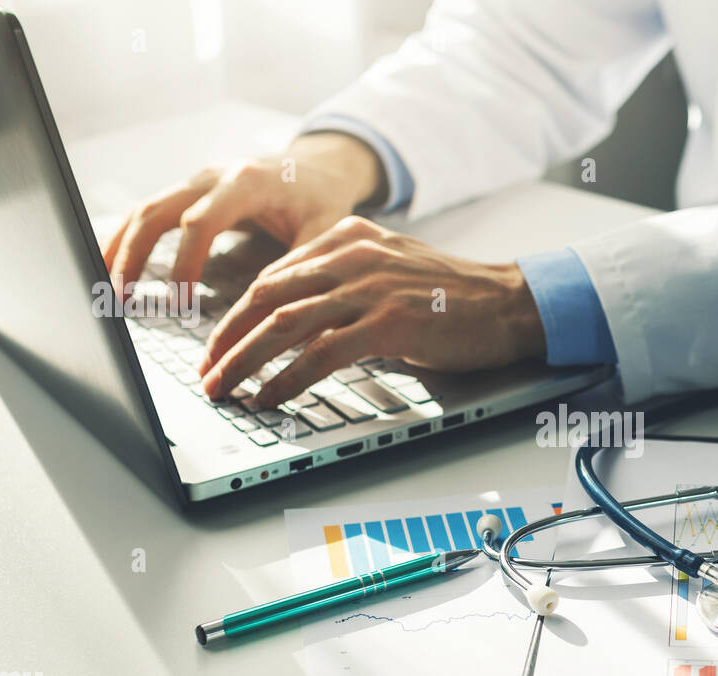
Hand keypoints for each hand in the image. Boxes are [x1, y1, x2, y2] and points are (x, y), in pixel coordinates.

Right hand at [103, 132, 383, 289]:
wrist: (316, 167)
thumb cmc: (321, 200)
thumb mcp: (325, 230)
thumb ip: (304, 265)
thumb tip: (283, 315)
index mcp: (247, 182)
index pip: (201, 222)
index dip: (185, 263)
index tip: (179, 305)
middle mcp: (213, 176)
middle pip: (158, 210)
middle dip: (135, 255)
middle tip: (121, 298)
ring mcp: (196, 181)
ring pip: (144, 209)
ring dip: (120, 248)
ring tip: (102, 287)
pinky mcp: (188, 192)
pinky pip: (148, 212)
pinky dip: (126, 238)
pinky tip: (108, 266)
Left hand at [199, 215, 546, 405]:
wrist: (510, 304)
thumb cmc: (455, 297)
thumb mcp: (392, 272)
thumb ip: (346, 284)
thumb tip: (299, 323)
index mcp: (349, 237)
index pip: (275, 275)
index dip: (239, 314)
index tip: (219, 346)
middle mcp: (353, 255)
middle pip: (268, 296)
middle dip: (227, 338)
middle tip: (206, 372)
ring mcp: (370, 288)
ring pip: (285, 323)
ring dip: (245, 361)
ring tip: (224, 389)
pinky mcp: (388, 322)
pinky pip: (321, 353)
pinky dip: (288, 378)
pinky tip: (271, 396)